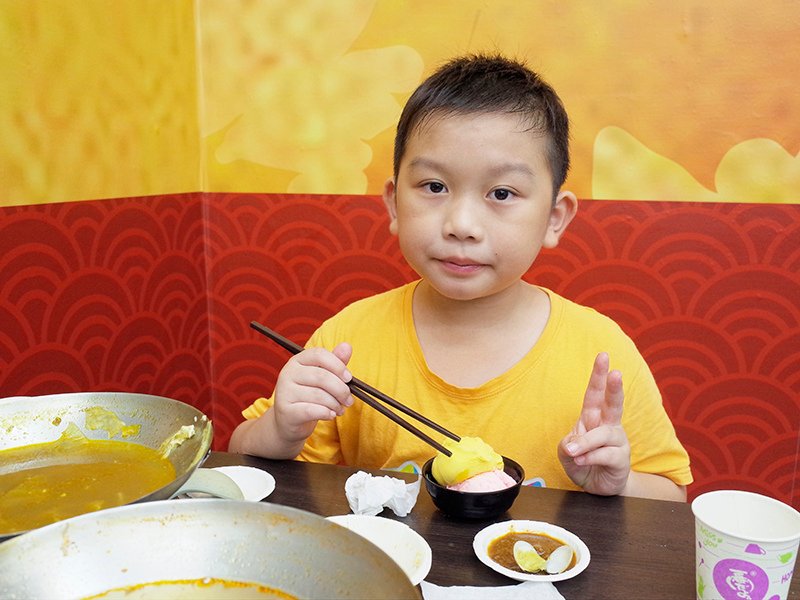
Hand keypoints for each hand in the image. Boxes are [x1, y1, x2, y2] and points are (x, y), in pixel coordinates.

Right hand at [271, 342, 353, 445]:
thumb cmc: (309, 396)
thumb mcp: (322, 377)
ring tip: (339, 409)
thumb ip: (335, 362)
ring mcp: (284, 392)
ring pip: (319, 395)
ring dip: (335, 404)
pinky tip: (331, 415)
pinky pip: (311, 410)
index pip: (319, 354)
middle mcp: (288, 373)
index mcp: (298, 360)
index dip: (338, 365)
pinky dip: (326, 413)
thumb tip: (347, 346)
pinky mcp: (285, 411)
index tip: (349, 378)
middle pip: (322, 376)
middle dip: (341, 390)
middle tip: (349, 400)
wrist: (289, 421)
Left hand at [558, 352, 630, 494]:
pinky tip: (582, 462)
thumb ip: (568, 445)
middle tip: (616, 373)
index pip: (595, 394)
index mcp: (593, 418)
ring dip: (586, 442)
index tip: (603, 356)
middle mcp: (608, 425)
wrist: (598, 487)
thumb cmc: (583, 463)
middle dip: (614, 387)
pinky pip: (606, 454)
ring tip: (574, 453)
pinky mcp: (621, 459)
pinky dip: (591, 458)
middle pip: (613, 404)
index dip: (598, 375)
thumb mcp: (566, 453)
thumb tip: (574, 445)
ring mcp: (617, 441)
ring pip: (603, 434)